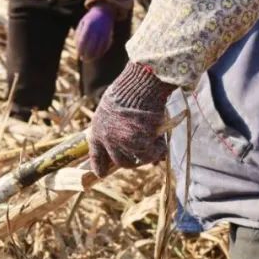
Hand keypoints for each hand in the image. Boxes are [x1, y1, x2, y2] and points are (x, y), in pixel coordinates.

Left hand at [75, 4, 114, 60]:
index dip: (80, 50)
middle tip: (83, 59)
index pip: (83, 41)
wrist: (105, 11)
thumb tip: (77, 47)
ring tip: (89, 59)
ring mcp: (104, 33)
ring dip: (95, 56)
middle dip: (87, 55)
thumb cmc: (90, 19)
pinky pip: (106, 46)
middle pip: (92, 46)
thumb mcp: (82, 23)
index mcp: (88, 26)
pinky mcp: (110, 35)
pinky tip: (97, 55)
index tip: (78, 55)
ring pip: (100, 48)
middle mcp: (97, 30)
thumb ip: (78, 34)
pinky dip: (102, 52)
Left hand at [88, 62, 174, 177]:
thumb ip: (116, 128)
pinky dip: (159, 149)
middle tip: (143, 157)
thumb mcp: (112, 110)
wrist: (139, 85)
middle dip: (133, 162)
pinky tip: (162, 143)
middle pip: (121, 162)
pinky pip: (152, 152)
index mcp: (97, 132)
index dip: (100, 166)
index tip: (102, 173)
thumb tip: (128, 143)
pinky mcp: (141, 142)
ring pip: (139, 159)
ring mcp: (124, 143)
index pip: (96, 156)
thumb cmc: (127, 93)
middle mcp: (108, 140)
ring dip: (149, 155)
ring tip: (157, 147)